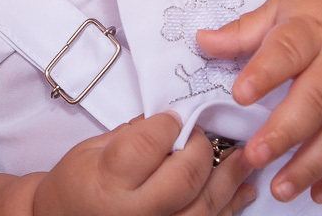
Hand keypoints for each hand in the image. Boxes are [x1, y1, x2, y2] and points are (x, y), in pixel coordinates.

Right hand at [32, 113, 256, 215]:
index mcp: (109, 180)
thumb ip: (134, 134)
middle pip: (186, 177)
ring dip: (230, 178)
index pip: (150, 144)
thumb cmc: (77, 185)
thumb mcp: (93, 149)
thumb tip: (173, 120)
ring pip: (205, 206)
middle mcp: (136, 212)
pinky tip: (242, 189)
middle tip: (200, 135)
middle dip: (201, 148)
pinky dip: (231, 206)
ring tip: (243, 157)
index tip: (174, 116)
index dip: (169, 124)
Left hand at [196, 0, 321, 204]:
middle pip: (317, 100)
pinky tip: (319, 192)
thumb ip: (244, 31)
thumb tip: (202, 41)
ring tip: (281, 188)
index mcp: (313, 29)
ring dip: (312, 165)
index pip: (288, 50)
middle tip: (255, 156)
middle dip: (285, 133)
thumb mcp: (283, 4)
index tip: (240, 94)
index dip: (264, 73)